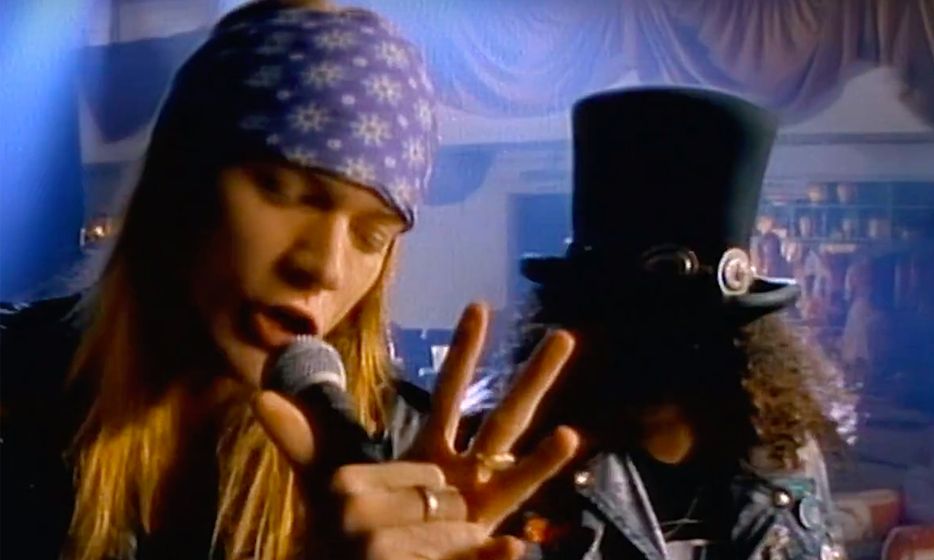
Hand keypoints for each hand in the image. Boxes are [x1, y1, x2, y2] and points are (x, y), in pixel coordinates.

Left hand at [252, 302, 578, 555]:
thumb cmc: (349, 526)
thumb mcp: (327, 479)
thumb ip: (302, 439)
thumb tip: (262, 395)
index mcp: (433, 449)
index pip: (449, 393)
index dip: (465, 352)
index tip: (480, 307)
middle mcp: (466, 473)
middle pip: (505, 416)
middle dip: (534, 378)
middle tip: (565, 336)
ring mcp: (479, 511)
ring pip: (519, 476)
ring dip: (544, 460)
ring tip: (570, 436)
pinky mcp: (475, 550)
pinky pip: (492, 553)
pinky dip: (502, 555)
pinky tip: (514, 549)